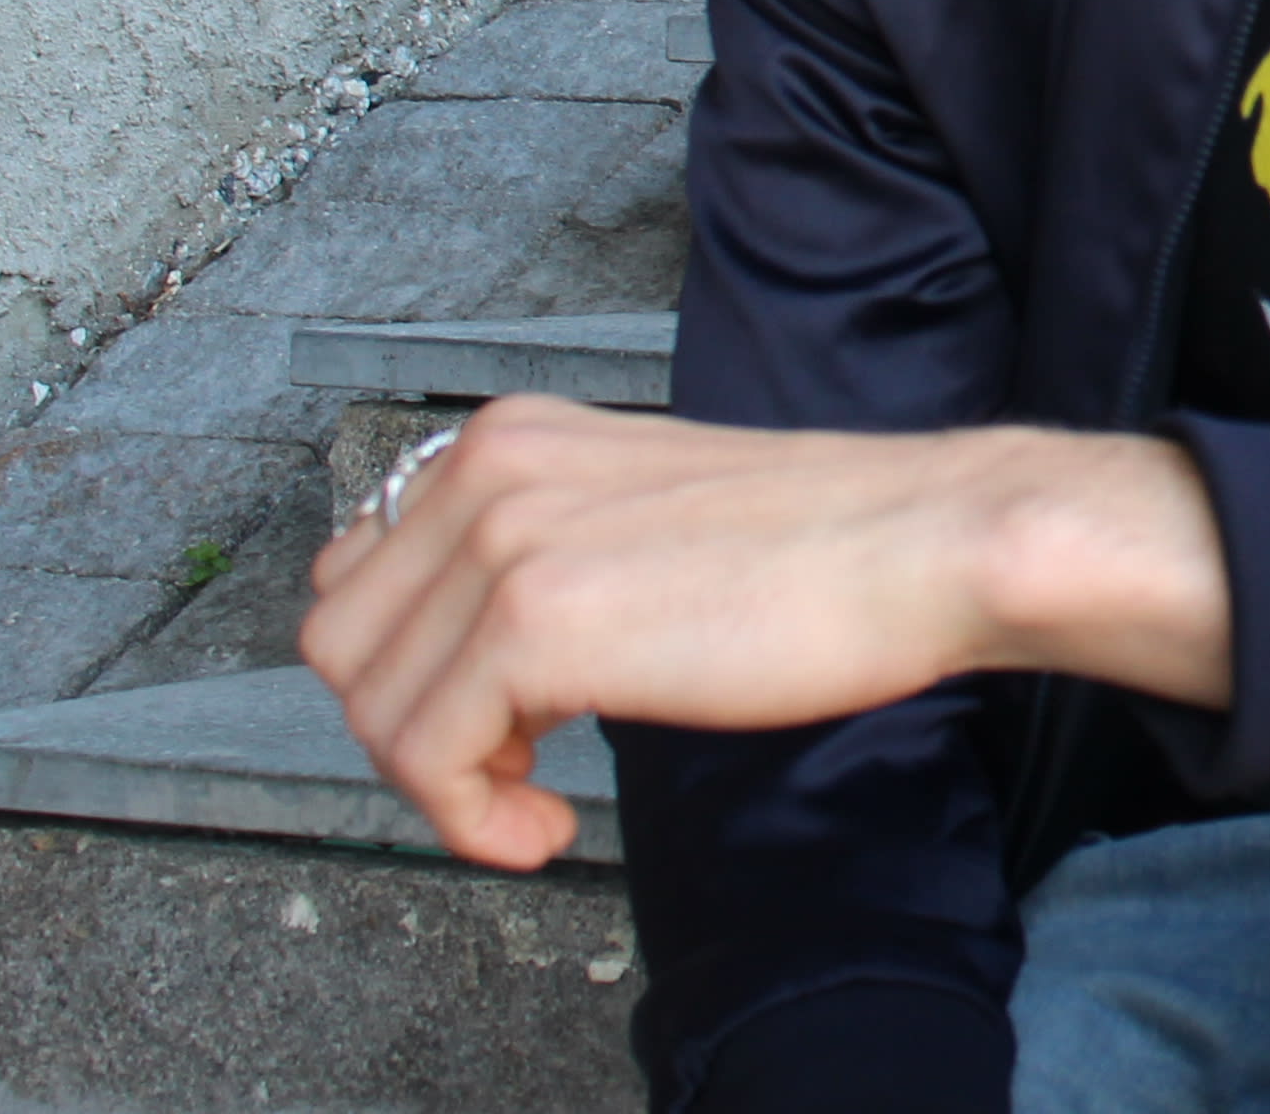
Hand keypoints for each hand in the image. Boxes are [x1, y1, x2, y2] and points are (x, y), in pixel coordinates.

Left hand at [299, 397, 1230, 870]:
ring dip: (444, 788)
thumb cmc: (822, 546)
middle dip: (411, 733)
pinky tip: (547, 831)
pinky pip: (427, 758)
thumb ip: (541, 545)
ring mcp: (506, 541)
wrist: (926, 545)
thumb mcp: (640, 512)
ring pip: (372, 707)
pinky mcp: (536, 622)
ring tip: (532, 807)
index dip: (407, 669)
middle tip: (508, 773)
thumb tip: (458, 645)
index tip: (484, 723)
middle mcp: (488, 471)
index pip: (360, 570)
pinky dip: (472, 821)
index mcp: (511, 438)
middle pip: (343, 643)